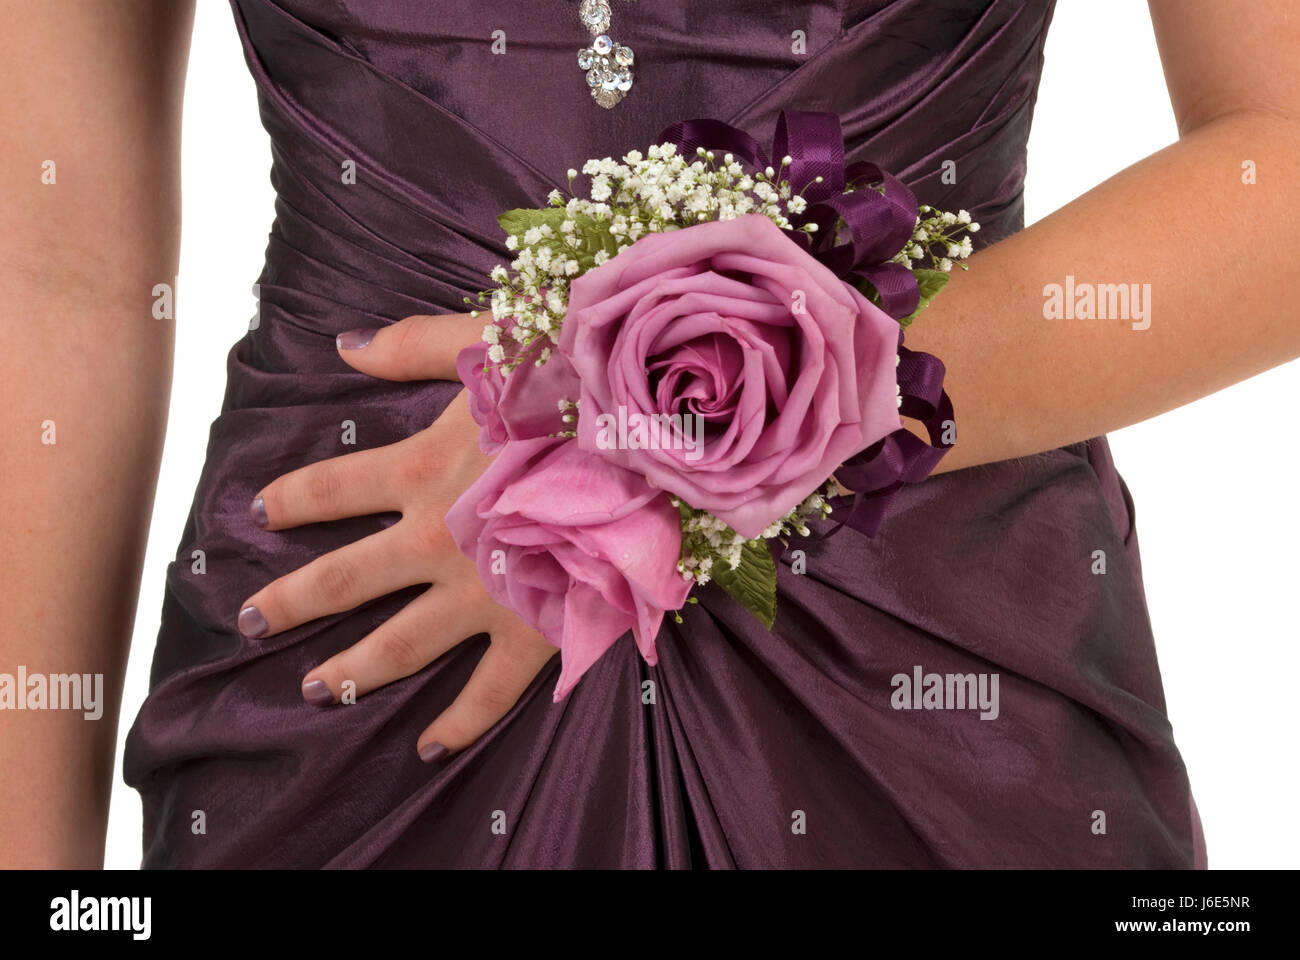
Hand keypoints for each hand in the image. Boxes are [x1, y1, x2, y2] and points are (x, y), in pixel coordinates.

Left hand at [238, 313, 557, 763]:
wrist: (646, 443)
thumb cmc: (569, 387)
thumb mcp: (486, 345)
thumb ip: (411, 345)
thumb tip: (343, 347)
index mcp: (421, 469)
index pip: (331, 489)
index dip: (288, 500)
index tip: (257, 514)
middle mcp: (434, 540)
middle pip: (341, 580)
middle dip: (290, 603)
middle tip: (252, 622)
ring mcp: (478, 594)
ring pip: (397, 645)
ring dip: (350, 671)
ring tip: (314, 692)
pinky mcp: (529, 631)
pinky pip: (486, 692)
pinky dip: (457, 724)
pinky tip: (428, 748)